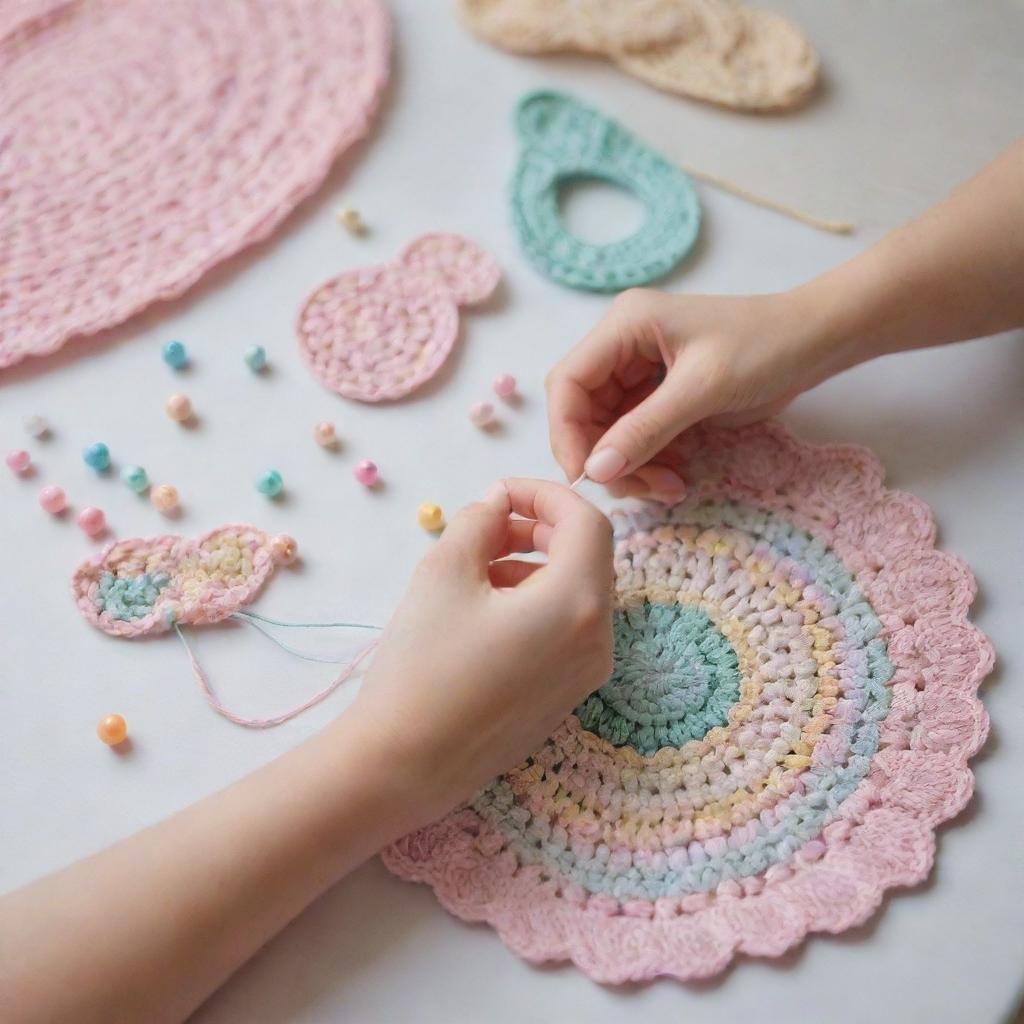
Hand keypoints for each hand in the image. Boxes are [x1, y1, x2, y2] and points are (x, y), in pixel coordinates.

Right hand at [348, 478, 613, 825]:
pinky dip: (536, 602)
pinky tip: (484, 609)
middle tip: (487, 525)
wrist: (403, 766)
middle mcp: (598, 640)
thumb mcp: (444, 574)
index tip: (499, 492)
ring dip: (535, 564)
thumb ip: (478, 522)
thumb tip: (498, 502)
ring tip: (476, 567)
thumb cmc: (422, 665)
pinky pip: (567, 629)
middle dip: (540, 528)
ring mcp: (586, 674)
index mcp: (579, 604)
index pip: (587, 522)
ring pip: (577, 593)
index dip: (545, 493)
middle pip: (588, 557)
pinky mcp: (566, 697)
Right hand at [545, 288, 839, 500]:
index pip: (568, 382)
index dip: (567, 433)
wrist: (818, 341)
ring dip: (630, 466)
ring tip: (669, 487)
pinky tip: (675, 477)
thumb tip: (595, 472)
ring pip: (608, 430)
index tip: (586, 477)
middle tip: (641, 489)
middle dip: (605, 456)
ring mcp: (640, 370)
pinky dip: (649, 461)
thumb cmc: (766, 347)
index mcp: (624, 326)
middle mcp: (622, 345)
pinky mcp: (659, 393)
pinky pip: (636, 436)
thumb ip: (646, 430)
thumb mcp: (703, 390)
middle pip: (583, 411)